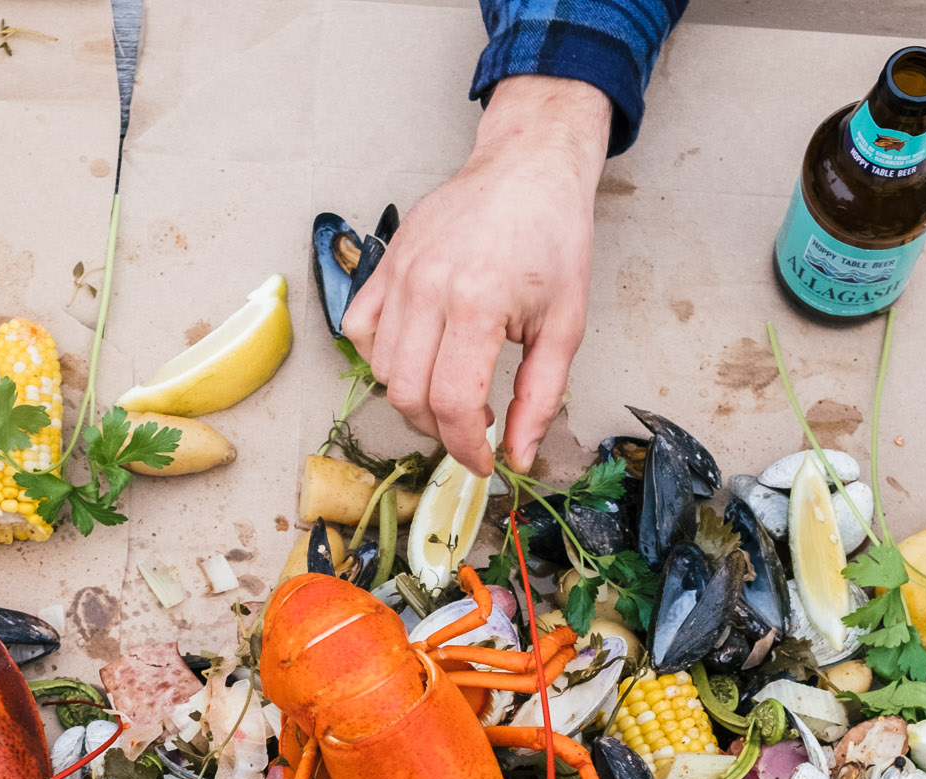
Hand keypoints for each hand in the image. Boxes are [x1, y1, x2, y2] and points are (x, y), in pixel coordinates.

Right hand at [345, 74, 609, 473]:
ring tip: (452, 392)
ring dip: (413, 397)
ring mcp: (399, 273)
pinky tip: (418, 358)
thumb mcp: (565, 326)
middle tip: (473, 429)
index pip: (451, 403)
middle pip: (409, 394)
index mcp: (477, 303)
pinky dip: (381, 357)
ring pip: (382, 368)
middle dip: (440, 429)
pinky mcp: (385, 263)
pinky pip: (359, 329)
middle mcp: (428, 288)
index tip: (484, 462)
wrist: (528, 169)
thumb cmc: (552, 240)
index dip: (465, 447)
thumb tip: (519, 457)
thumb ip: (540, 397)